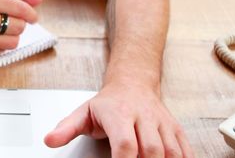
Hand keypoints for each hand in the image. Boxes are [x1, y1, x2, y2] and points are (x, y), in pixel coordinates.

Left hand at [44, 82, 193, 157]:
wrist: (132, 83)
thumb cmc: (108, 103)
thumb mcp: (83, 113)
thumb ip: (66, 128)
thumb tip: (49, 140)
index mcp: (119, 114)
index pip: (126, 143)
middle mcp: (143, 117)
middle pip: (152, 150)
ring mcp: (162, 123)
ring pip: (171, 150)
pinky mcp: (175, 128)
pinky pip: (185, 149)